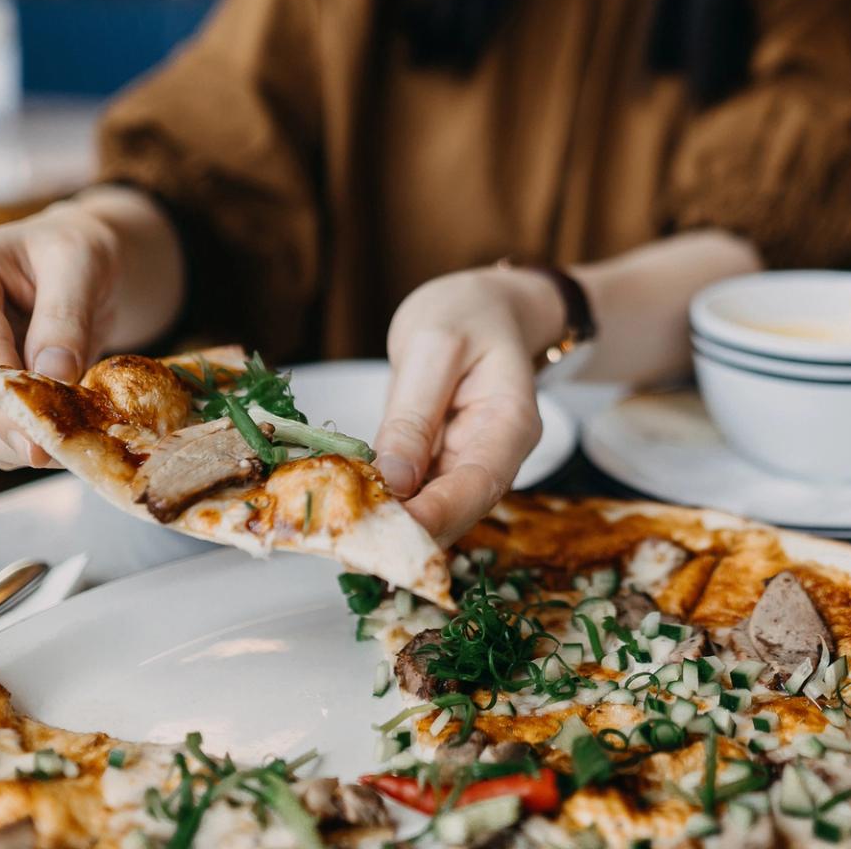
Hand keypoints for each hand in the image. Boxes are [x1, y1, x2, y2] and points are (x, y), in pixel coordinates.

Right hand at [0, 189, 179, 469]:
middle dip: (16, 435)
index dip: (4, 403)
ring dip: (23, 444)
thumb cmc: (73, 251)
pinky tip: (66, 428)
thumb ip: (66, 318)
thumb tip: (54, 376)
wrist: (74, 266)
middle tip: (77, 448)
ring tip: (80, 434)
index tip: (43, 442)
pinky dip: (25, 441)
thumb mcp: (82, 263)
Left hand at [373, 268, 561, 544]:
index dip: (435, 517)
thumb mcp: (432, 347)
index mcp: (510, 424)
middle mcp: (495, 455)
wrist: (481, 306)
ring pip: (433, 509)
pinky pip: (414, 492)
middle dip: (407, 531)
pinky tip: (347, 506)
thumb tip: (393, 480)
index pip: (478, 485)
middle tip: (348, 543)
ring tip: (339, 530)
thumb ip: (413, 413)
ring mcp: (468, 463)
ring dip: (390, 522)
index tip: (389, 534)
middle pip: (457, 510)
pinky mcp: (439, 463)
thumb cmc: (464, 313)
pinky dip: (383, 501)